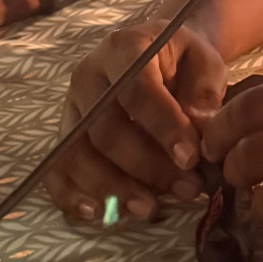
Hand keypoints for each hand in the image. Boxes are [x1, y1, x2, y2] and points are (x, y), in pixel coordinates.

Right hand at [44, 19, 227, 222]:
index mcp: (126, 48)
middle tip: (187, 189)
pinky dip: (71, 194)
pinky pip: (57, 166)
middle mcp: (89, 74)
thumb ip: (204, 95)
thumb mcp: (205, 64)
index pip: (138, 91)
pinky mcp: (66, 131)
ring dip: (114, 188)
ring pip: (79, 153)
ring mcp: (72, 104)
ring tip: (150, 209)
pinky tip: (96, 213)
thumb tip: (199, 131)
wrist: (160, 53)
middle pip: (106, 129)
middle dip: (147, 167)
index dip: (164, 127)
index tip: (191, 158)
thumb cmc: (184, 61)